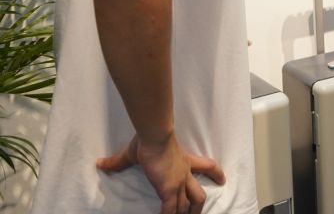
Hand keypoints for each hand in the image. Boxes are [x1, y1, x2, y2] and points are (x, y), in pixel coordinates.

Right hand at [97, 133, 224, 213]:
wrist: (155, 136)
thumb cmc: (149, 140)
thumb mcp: (134, 152)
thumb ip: (118, 161)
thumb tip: (101, 163)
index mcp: (184, 161)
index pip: (206, 166)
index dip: (215, 173)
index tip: (222, 179)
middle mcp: (185, 173)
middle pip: (199, 193)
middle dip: (199, 206)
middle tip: (199, 213)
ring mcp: (178, 183)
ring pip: (188, 204)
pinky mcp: (169, 190)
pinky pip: (171, 210)